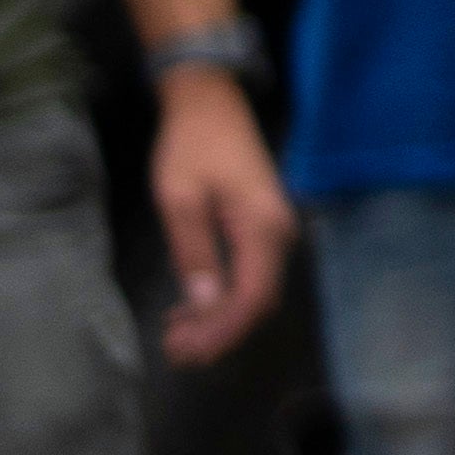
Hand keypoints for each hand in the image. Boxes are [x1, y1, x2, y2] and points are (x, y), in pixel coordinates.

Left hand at [139, 73, 288, 367]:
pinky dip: (223, 299)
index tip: (188, 350)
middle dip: (220, 332)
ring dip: (219, 320)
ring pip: (255, 293)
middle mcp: (279, 234)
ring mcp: (274, 232)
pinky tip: (192, 307)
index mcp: (262, 227)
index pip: (253, 295)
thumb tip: (204, 302)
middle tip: (175, 350)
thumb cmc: (192, 145)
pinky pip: (251, 276)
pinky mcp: (262, 230)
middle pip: (258, 301)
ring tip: (177, 335)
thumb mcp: (180, 199)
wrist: (211, 104)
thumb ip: (194, 252)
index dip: (224, 329)